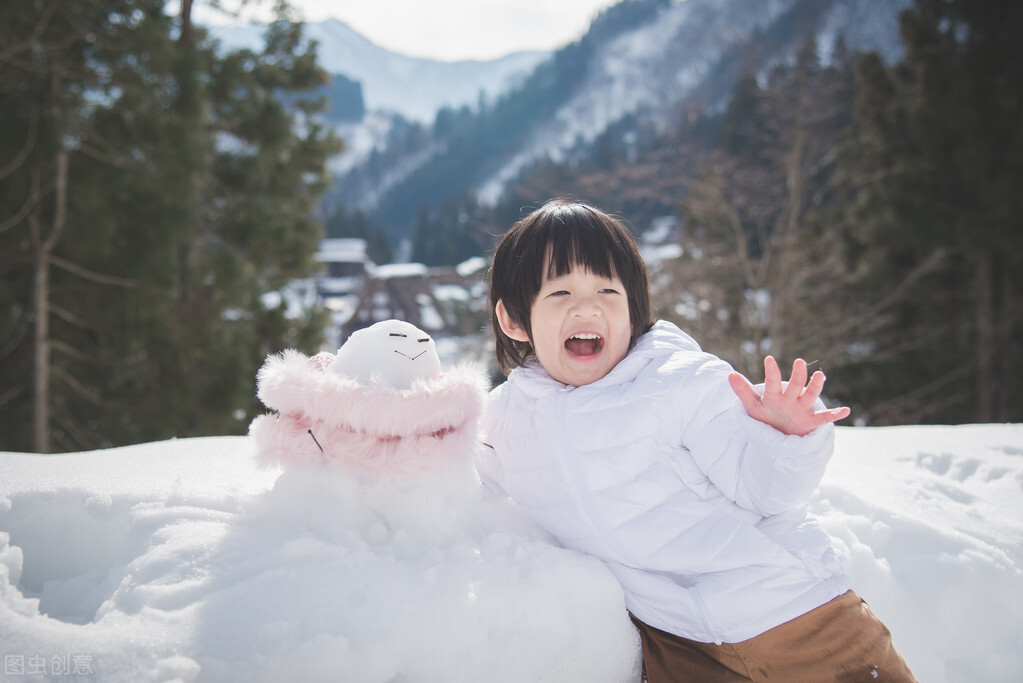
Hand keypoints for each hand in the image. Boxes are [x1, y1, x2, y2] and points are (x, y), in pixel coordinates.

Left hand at [728, 356, 850, 435]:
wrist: (778, 434)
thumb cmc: (765, 417)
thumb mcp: (752, 406)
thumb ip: (742, 391)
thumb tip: (729, 374)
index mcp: (774, 395)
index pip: (772, 382)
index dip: (770, 372)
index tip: (769, 359)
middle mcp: (790, 399)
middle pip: (795, 385)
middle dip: (797, 375)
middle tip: (799, 362)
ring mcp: (802, 409)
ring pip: (810, 396)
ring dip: (815, 387)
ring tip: (820, 376)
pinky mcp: (810, 422)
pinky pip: (824, 418)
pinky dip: (835, 415)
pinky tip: (846, 410)